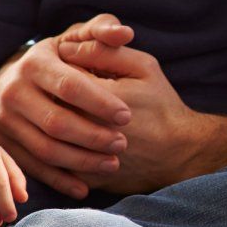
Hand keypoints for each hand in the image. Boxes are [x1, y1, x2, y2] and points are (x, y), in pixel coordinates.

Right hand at [0, 14, 134, 198]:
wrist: (12, 79)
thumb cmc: (58, 58)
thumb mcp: (75, 38)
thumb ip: (102, 30)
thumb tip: (126, 33)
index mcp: (34, 63)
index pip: (71, 86)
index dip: (101, 102)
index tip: (127, 115)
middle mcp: (13, 92)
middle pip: (57, 122)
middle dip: (93, 136)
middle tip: (122, 143)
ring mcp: (4, 121)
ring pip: (45, 149)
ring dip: (81, 161)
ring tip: (112, 163)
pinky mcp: (2, 144)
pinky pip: (32, 168)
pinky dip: (59, 180)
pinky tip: (85, 186)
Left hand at [55, 37, 226, 193]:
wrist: (177, 152)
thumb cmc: (161, 105)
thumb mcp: (143, 67)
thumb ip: (106, 52)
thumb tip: (66, 48)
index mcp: (98, 97)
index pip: (62, 75)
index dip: (69, 69)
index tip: (85, 72)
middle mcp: (85, 128)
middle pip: (50, 105)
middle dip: (61, 97)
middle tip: (81, 96)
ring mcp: (82, 157)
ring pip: (49, 135)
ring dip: (57, 123)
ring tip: (80, 117)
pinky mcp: (82, 178)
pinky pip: (57, 162)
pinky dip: (60, 148)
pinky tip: (76, 139)